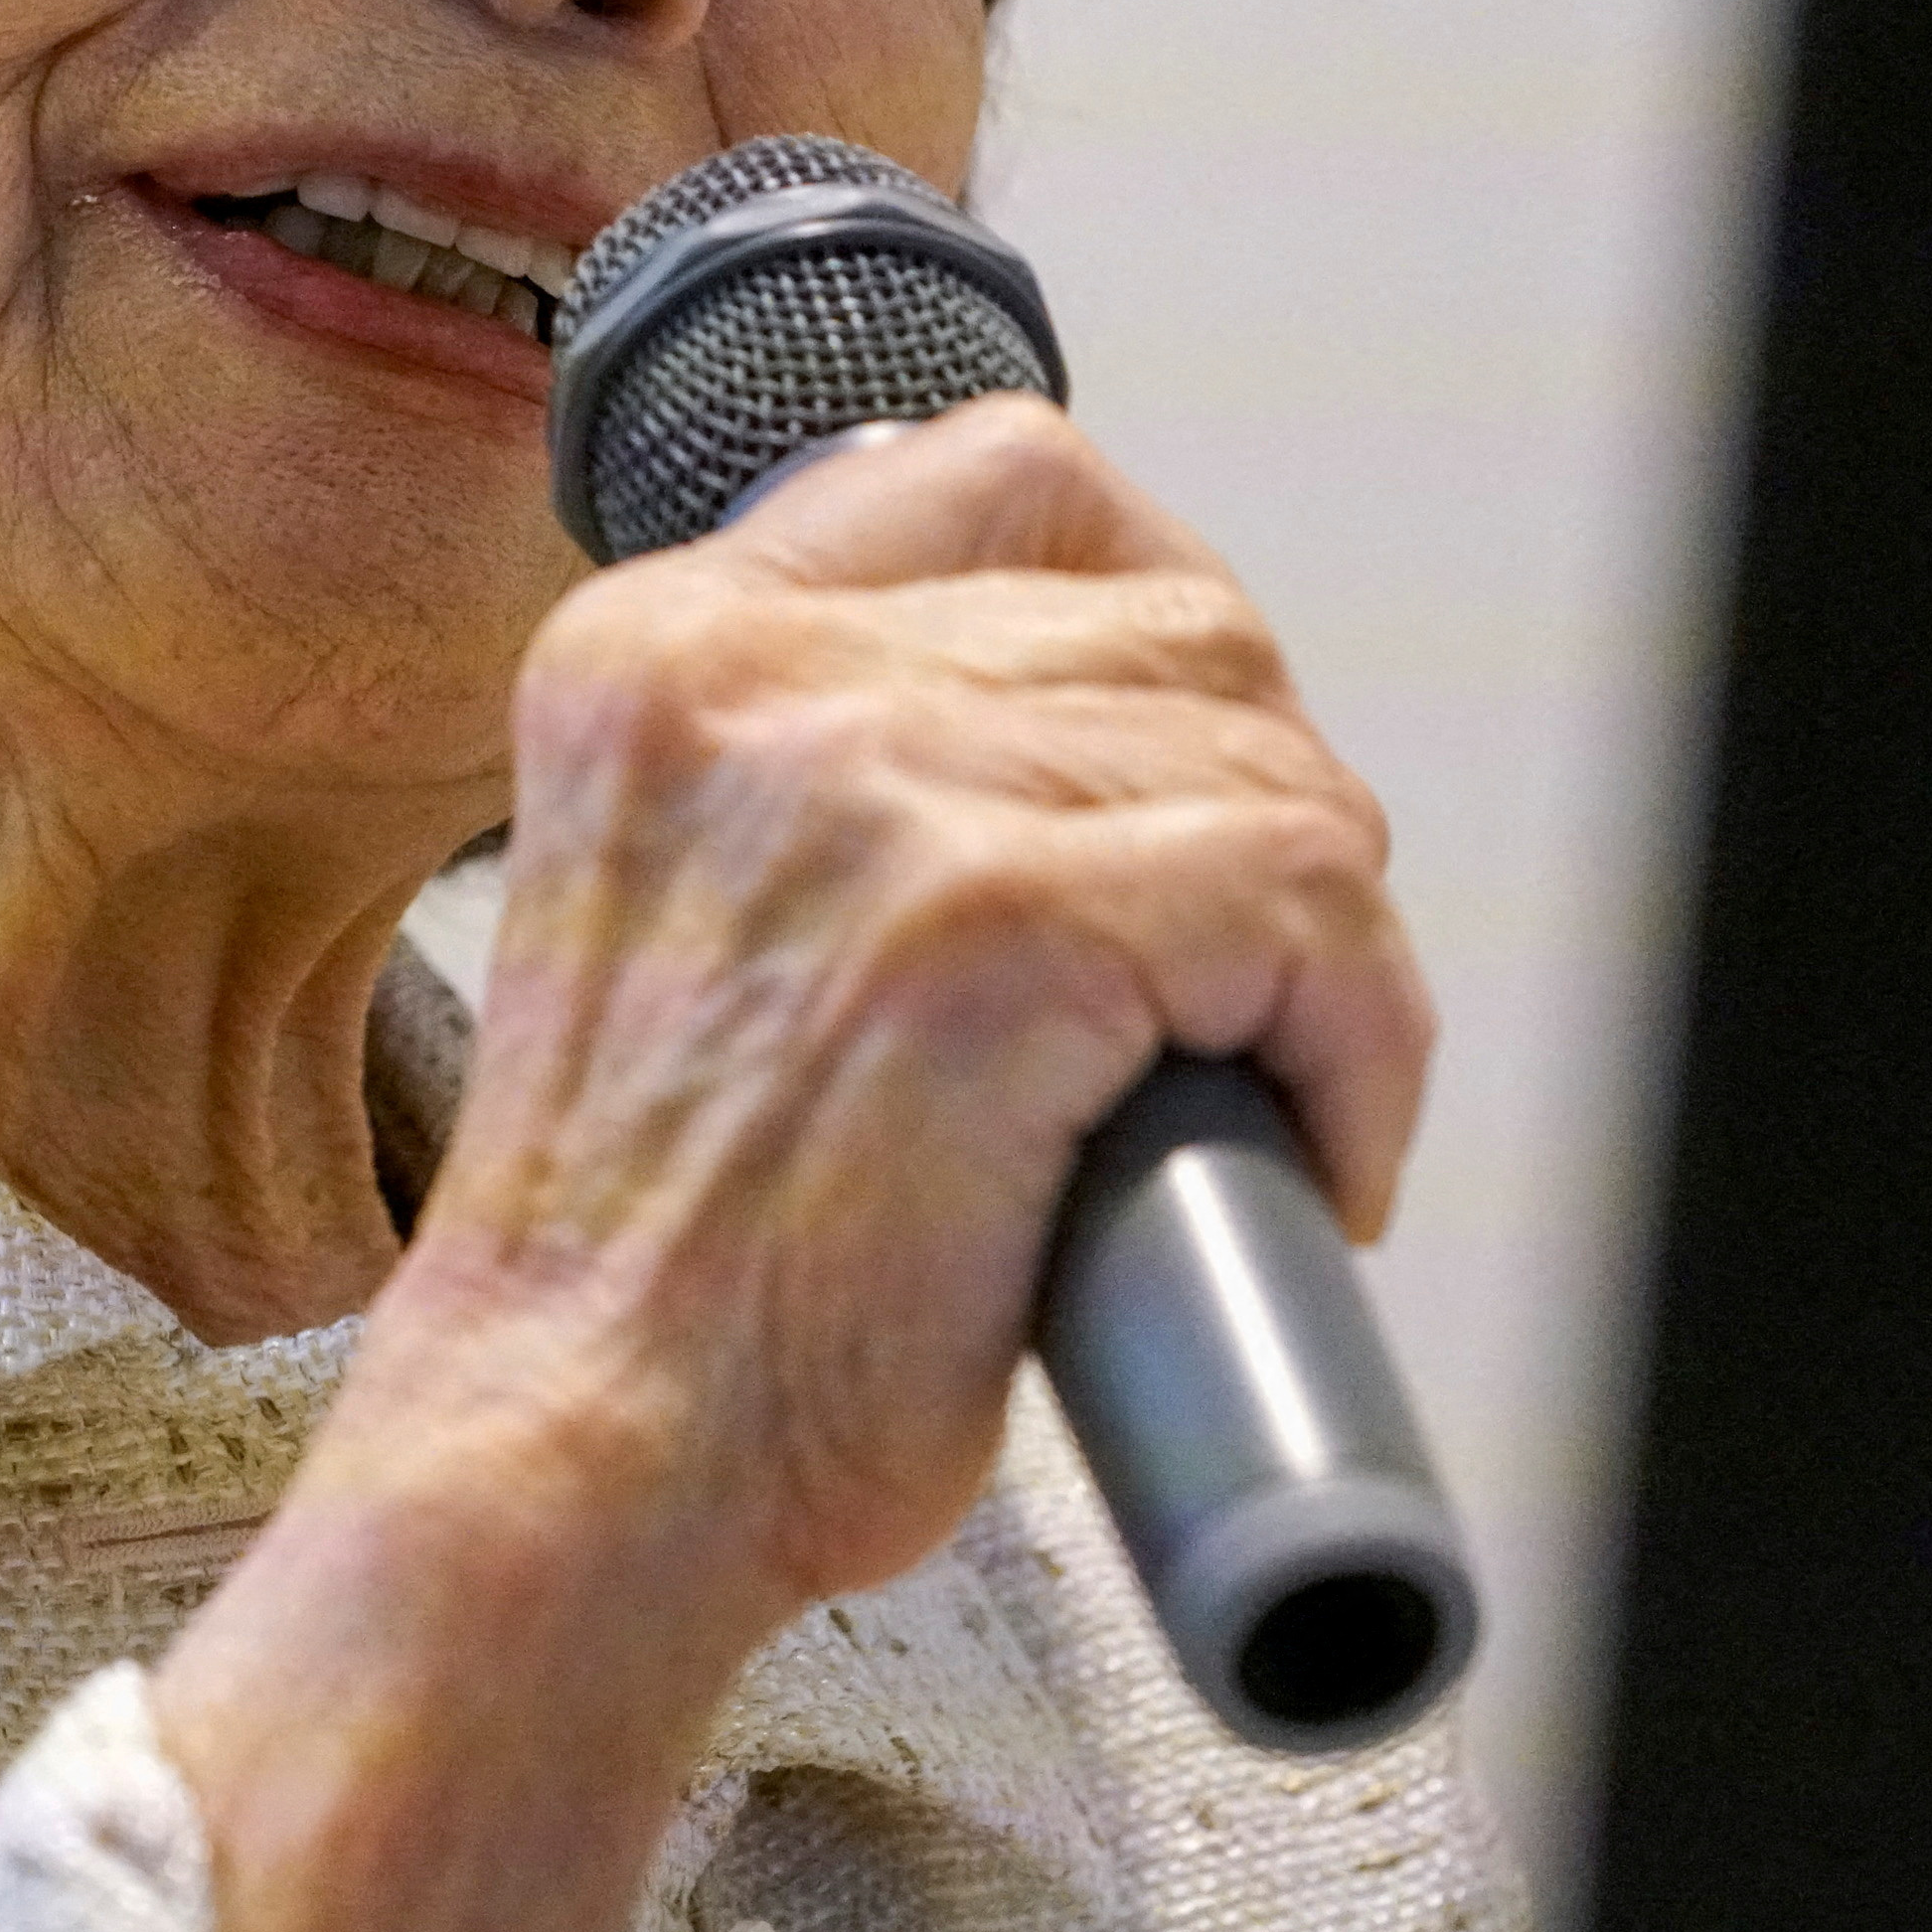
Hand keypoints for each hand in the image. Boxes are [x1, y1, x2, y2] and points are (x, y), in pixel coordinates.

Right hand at [154, 397, 1428, 1931]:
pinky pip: (1308, 907)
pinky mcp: (1000, 928)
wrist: (574, 1456)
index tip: (1188, 765)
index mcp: (661, 647)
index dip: (1159, 611)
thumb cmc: (656, 1249)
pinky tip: (1299, 1152)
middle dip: (1257, 806)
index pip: (1008, 476)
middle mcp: (754, 675)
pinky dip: (1358, 1045)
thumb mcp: (678, 898)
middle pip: (1181, 622)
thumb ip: (823, 765)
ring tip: (1251, 1096)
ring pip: (1266, 764)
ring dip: (1317, 951)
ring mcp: (876, 787)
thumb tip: (1097, 717)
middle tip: (1232, 988)